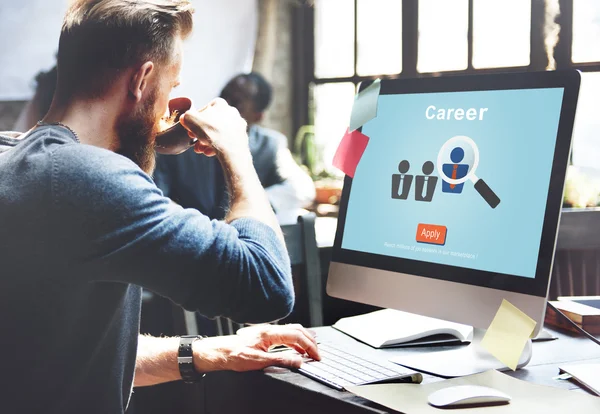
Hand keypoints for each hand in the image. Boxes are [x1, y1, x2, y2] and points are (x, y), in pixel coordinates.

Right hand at [179, 98, 248, 157]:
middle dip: (201, 133)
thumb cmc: (211, 131)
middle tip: (194, 141)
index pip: (204, 109)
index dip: (195, 120)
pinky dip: (217, 147)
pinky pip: (226, 141)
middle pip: (212, 123)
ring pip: (219, 133)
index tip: (190, 128)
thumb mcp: (190, 119)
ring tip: (200, 149)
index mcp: (220, 104)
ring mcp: (238, 125)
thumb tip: (185, 118)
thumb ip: (186, 116)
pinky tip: (209, 153)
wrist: (231, 149)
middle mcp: (232, 112)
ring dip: (207, 142)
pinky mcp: (242, 138)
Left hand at [193, 324, 319, 372]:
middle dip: (310, 341)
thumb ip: (280, 360)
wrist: (219, 352)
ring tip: (311, 350)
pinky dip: (295, 340)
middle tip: (317, 354)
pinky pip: (285, 334)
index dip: (309, 346)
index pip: (297, 336)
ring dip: (304, 339)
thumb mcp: (258, 361)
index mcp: (269, 333)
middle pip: (297, 329)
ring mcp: (267, 330)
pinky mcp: (265, 335)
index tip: (316, 356)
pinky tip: (296, 349)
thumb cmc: (234, 355)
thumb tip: (298, 361)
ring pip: (292, 330)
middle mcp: (269, 329)